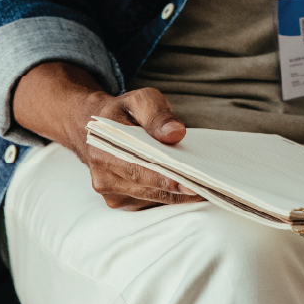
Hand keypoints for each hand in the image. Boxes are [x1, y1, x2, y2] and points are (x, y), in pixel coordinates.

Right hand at [11, 61, 201, 210]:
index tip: (190, 184)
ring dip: (177, 195)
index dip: (165, 180)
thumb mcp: (140, 100)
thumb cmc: (122, 112)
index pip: (138, 170)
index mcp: (103, 152)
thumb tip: (175, 133)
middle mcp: (104, 178)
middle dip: (179, 190)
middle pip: (147, 189)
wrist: (93, 128)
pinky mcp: (121, 200)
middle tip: (210, 189)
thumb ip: (157, 114)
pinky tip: (190, 187)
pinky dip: (170, 196)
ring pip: (151, 199)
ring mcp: (111, 193)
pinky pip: (150, 202)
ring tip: (206, 187)